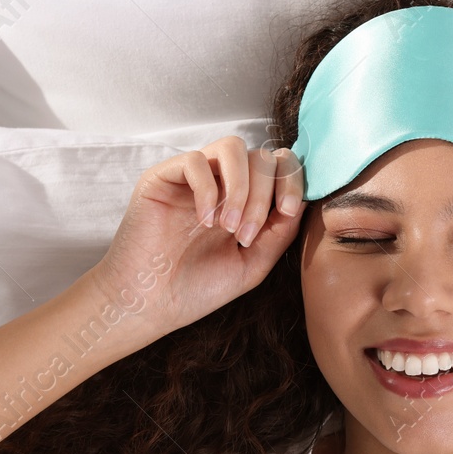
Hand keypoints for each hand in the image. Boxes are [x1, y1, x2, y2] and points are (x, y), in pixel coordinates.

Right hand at [85, 136, 305, 336]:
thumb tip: (303, 200)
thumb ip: (280, 233)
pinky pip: (195, 160)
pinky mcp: (162, 177)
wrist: (149, 306)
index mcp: (244, 201)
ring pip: (232, 147)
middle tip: (245, 236)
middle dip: (263, 195)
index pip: (277, 166)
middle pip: (259, 157)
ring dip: (241, 187)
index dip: (291, 179)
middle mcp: (220, 183)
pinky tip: (204, 221)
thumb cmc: (197, 289)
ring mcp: (191, 178)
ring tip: (228, 227)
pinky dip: (209, 190)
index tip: (288, 210)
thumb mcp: (252, 263)